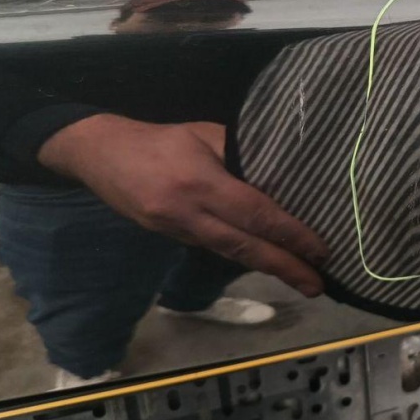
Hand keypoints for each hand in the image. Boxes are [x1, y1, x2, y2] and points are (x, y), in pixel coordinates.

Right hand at [38, 114, 326, 296]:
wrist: (99, 154)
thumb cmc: (160, 138)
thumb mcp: (204, 133)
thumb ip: (240, 154)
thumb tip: (278, 178)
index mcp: (200, 184)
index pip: (256, 215)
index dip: (290, 235)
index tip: (320, 251)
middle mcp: (189, 214)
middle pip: (245, 247)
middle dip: (285, 268)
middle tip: (318, 286)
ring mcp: (177, 230)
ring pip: (230, 253)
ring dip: (268, 267)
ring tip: (302, 280)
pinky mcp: (170, 238)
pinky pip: (214, 248)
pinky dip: (243, 256)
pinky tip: (266, 260)